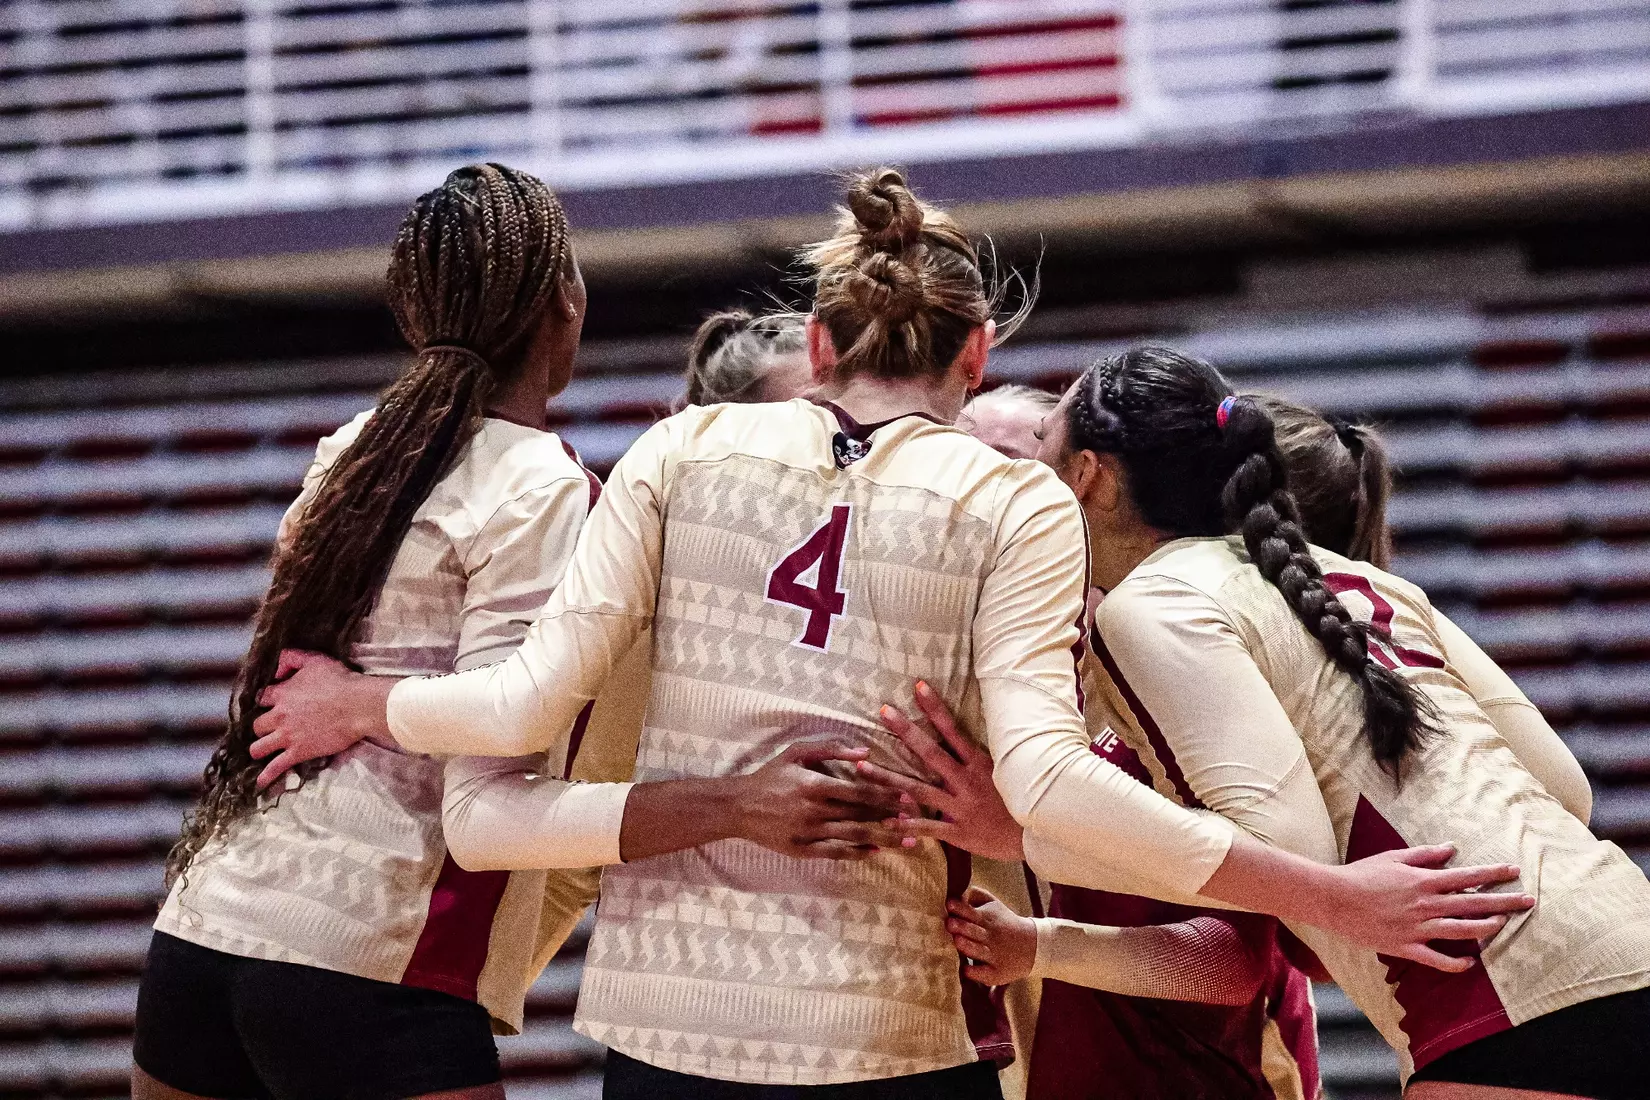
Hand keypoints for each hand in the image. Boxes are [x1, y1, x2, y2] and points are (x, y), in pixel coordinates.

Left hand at [250, 649, 397, 789]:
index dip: (266, 701)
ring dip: (259, 749)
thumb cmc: (340, 682)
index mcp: (282, 694)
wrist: (358, 706)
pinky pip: (276, 766)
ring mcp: (287, 736)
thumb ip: (291, 658)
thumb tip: (276, 668)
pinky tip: (260, 783)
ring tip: (263, 751)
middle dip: (262, 727)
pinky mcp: (298, 752)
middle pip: (256, 725)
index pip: (261, 698)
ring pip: (258, 747)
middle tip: (271, 729)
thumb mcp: (315, 660)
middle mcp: (279, 716)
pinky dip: (266, 775)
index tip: (271, 705)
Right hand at [729, 740, 906, 860]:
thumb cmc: (770, 776)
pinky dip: (857, 852)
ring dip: (883, 838)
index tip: (909, 797)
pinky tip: (875, 851)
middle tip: (918, 820)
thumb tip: (865, 752)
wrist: (738, 807)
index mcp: (814, 784)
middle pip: (861, 815)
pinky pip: (836, 853)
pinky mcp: (803, 850)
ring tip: (907, 840)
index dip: (886, 795)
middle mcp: (814, 811)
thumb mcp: (796, 753)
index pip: (859, 791)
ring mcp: (809, 833)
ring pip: (853, 836)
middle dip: (891, 817)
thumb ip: (830, 748)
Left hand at [858, 680, 1024, 860]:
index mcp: (978, 764)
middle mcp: (966, 781)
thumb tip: (967, 734)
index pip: (952, 729)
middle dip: (905, 731)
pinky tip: (885, 821)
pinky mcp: (958, 831)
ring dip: (888, 778)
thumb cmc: (1023, 802)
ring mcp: (960, 806)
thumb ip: (985, 757)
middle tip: (884, 712)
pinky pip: (928, 828)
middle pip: (930, 753)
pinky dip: (907, 826)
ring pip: (918, 789)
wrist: (1039, 835)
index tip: (918, 687)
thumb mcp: (1008, 772)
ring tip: (862, 767)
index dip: (935, 708)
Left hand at [946, 887, 1036, 985]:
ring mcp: (994, 956)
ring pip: (978, 951)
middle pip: (974, 931)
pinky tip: (966, 971)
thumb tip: (958, 890)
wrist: (1033, 946)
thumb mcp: (994, 904)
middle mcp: (990, 937)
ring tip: (957, 941)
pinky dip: (976, 972)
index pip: (971, 912)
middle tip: (949, 923)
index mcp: (987, 919)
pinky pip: (985, 973)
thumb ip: (976, 895)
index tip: (949, 904)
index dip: (960, 908)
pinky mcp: (996, 973)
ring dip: (968, 946)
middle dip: (961, 927)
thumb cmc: (1004, 923)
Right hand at [1320, 844, 1533, 971]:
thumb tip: (1450, 849)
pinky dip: (1457, 963)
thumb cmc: (1362, 874)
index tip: (1514, 870)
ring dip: (1487, 927)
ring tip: (1504, 923)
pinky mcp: (1407, 947)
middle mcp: (1427, 904)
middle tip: (1528, 900)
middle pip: (1474, 903)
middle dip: (1504, 901)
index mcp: (1424, 880)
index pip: (1467, 876)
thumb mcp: (1393, 857)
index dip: (1493, 873)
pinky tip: (1472, 963)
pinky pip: (1438, 959)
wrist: (1334, 899)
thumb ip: (1424, 854)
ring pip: (1463, 931)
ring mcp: (1418, 928)